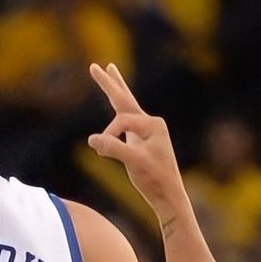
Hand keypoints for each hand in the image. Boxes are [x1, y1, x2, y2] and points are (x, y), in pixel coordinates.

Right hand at [87, 63, 186, 219]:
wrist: (168, 195)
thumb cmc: (154, 178)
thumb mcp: (133, 162)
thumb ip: (113, 148)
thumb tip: (92, 139)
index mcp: (152, 124)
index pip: (121, 120)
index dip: (108, 135)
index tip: (103, 153)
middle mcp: (150, 123)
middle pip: (124, 99)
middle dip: (110, 83)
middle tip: (96, 66)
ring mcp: (145, 133)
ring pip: (126, 107)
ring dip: (116, 90)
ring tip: (110, 72)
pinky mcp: (140, 143)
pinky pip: (125, 122)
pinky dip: (116, 112)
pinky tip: (116, 110)